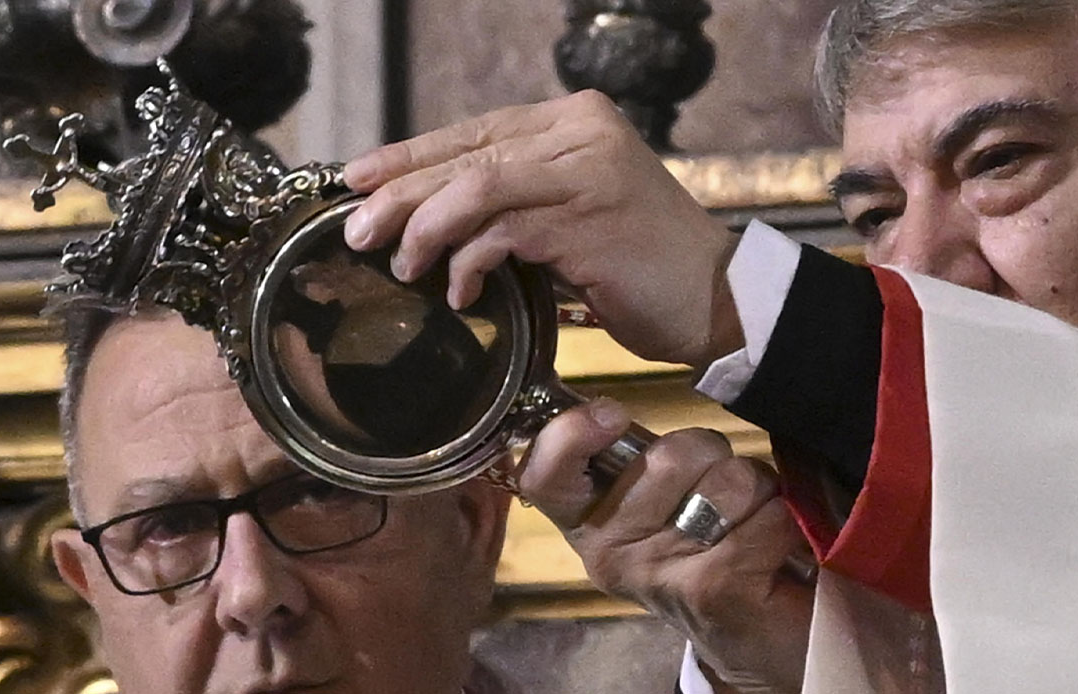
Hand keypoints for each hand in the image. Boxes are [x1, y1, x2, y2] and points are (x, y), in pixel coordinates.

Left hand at [342, 91, 740, 368]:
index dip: (409, 155)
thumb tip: (431, 207)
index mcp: (573, 120)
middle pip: (466, 155)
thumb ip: (517, 195)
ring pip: (476, 188)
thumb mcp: (574, 210)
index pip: (473, 130)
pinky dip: (469, 264)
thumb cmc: (640, 261)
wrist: (720, 297)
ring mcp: (585, 172)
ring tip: (400, 265)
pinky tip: (459, 292)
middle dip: (400, 194)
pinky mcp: (587, 219)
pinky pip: (503, 235)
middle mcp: (580, 132)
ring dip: (426, 229)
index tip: (358, 179)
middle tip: (357, 230)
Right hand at [517, 398, 812, 693]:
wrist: (751, 639)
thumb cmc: (702, 552)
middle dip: (715, 458)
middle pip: (670, 456)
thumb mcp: (656, 501)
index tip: (613, 415)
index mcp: (585, 521)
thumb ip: (637, 458)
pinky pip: (766, 518)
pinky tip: (773, 549)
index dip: (570, 433)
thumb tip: (619, 408)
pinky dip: (784, 522)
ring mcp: (658, 573)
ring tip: (747, 523)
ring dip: (758, 492)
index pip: (545, 474)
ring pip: (728, 482)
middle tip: (717, 494)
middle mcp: (609, 552)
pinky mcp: (712, 590)